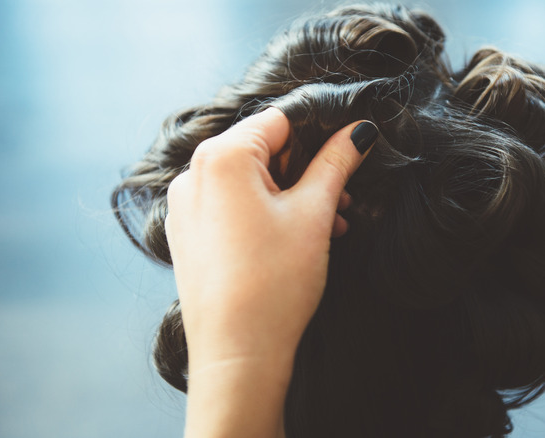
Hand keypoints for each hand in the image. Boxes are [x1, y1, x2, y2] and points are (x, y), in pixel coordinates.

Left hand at [164, 107, 376, 436]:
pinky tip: (295, 240)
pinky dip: (264, 214)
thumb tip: (358, 131)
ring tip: (326, 226)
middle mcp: (193, 175)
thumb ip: (336, 162)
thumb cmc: (273, 282)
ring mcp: (186, 207)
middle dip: (305, 172)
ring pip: (249, 182)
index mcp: (220, 157)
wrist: (237, 353)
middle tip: (340, 200)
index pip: (279, 122)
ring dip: (290, 196)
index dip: (317, 136)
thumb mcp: (313, 213)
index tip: (344, 158)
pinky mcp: (189, 235)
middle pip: (262, 151)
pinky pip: (231, 207)